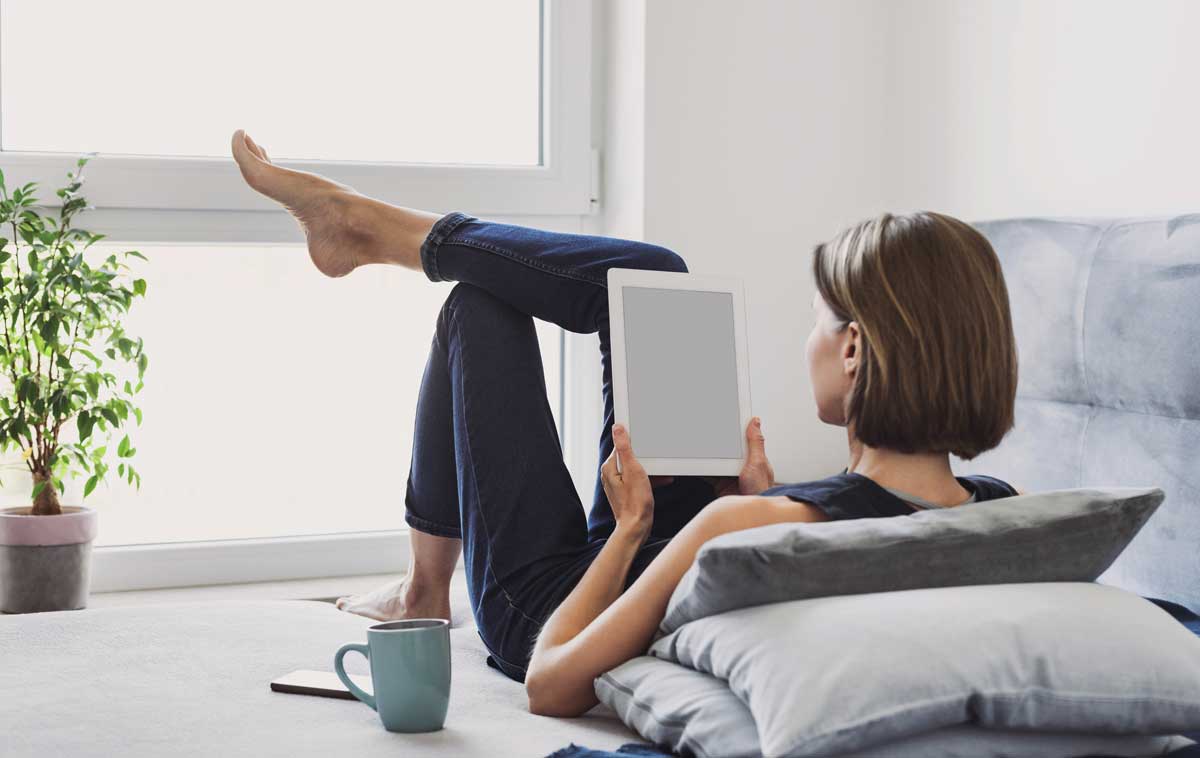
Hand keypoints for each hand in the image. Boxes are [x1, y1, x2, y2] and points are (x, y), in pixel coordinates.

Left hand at [600, 424, 654, 540]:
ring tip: (662, 470)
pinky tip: (662, 479)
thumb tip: (617, 429)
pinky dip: (649, 479)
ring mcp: (618, 484)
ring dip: (650, 469)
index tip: (646, 443)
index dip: (636, 443)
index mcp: (610, 467)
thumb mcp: (633, 470)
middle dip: (646, 457)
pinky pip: (638, 480)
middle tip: (657, 458)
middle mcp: (611, 475)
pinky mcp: (626, 492)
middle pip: (630, 457)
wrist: (637, 527)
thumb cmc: (635, 502)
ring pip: (635, 469)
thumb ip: (625, 448)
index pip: (621, 446)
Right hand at [705, 417, 775, 496]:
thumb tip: (756, 422)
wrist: (750, 514)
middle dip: (719, 444)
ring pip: (717, 461)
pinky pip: (709, 474)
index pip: (743, 440)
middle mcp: (742, 466)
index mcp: (754, 458)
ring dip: (709, 456)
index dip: (735, 431)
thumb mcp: (758, 463)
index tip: (725, 421)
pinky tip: (697, 464)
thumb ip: (755, 443)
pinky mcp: (721, 483)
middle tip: (707, 433)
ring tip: (699, 447)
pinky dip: (703, 469)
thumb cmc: (760, 491)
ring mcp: (731, 475)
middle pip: (727, 450)